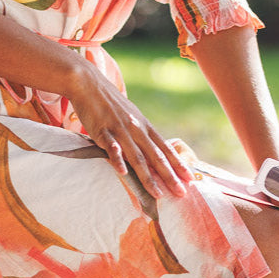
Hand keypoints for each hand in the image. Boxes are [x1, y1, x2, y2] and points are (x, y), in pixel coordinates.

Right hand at [67, 60, 193, 198]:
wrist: (88, 83)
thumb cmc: (110, 102)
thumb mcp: (131, 115)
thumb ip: (140, 132)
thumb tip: (152, 148)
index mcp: (144, 126)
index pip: (165, 148)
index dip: (178, 164)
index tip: (190, 179)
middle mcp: (136, 128)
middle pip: (155, 156)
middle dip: (169, 176)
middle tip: (181, 193)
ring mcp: (119, 130)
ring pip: (136, 156)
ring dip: (147, 176)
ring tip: (157, 194)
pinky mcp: (102, 130)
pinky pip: (111, 147)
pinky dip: (117, 159)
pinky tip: (123, 172)